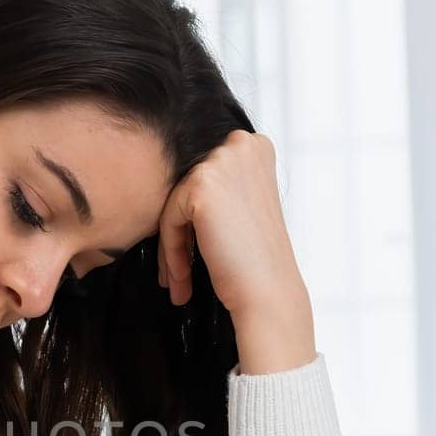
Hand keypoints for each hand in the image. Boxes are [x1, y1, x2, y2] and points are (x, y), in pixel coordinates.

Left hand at [156, 130, 316, 373]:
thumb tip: (183, 191)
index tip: (194, 253)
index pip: (205, 177)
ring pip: (175, 205)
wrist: (267, 291)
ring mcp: (222, 162)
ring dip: (172, 248)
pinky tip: (182, 279)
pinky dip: (170, 251)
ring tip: (179, 282)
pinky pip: (168, 218)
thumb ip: (220, 187)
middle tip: (179, 274)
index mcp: (256, 146)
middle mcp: (242, 145)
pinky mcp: (201, 185)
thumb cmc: (258, 259)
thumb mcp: (244, 205)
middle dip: (180, 234)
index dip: (196, 221)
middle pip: (188, 190)